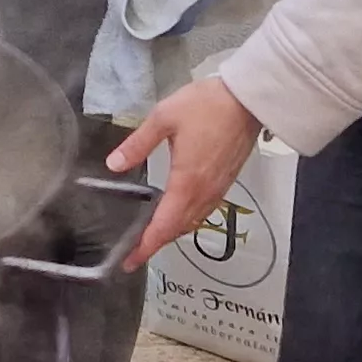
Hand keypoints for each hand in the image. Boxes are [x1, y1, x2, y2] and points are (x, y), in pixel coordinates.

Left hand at [107, 77, 265, 269]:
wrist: (248, 100)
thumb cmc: (207, 106)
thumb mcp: (164, 118)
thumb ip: (138, 144)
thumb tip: (113, 164)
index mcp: (187, 183)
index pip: (163, 226)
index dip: (146, 247)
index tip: (130, 262)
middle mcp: (204, 193)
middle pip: (178, 229)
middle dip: (156, 244)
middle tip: (135, 253)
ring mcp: (218, 189)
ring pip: (192, 221)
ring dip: (172, 232)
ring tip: (152, 236)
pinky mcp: (226, 181)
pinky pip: (203, 210)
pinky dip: (186, 219)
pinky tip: (177, 212)